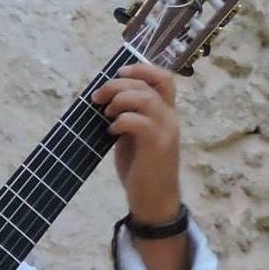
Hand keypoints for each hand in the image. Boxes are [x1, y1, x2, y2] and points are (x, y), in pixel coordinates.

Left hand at [90, 62, 181, 224]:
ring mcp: (165, 130)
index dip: (142, 68)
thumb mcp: (133, 138)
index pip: (164, 78)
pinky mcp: (156, 145)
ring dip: (120, 100)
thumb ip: (128, 118)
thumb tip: (106, 101)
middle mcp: (170, 118)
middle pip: (149, 85)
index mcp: (166, 113)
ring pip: (146, 99)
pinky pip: (138, 122)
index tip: (119, 72)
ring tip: (106, 113)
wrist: (153, 200)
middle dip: (119, 84)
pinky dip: (121, 121)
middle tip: (98, 96)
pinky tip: (111, 132)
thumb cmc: (141, 169)